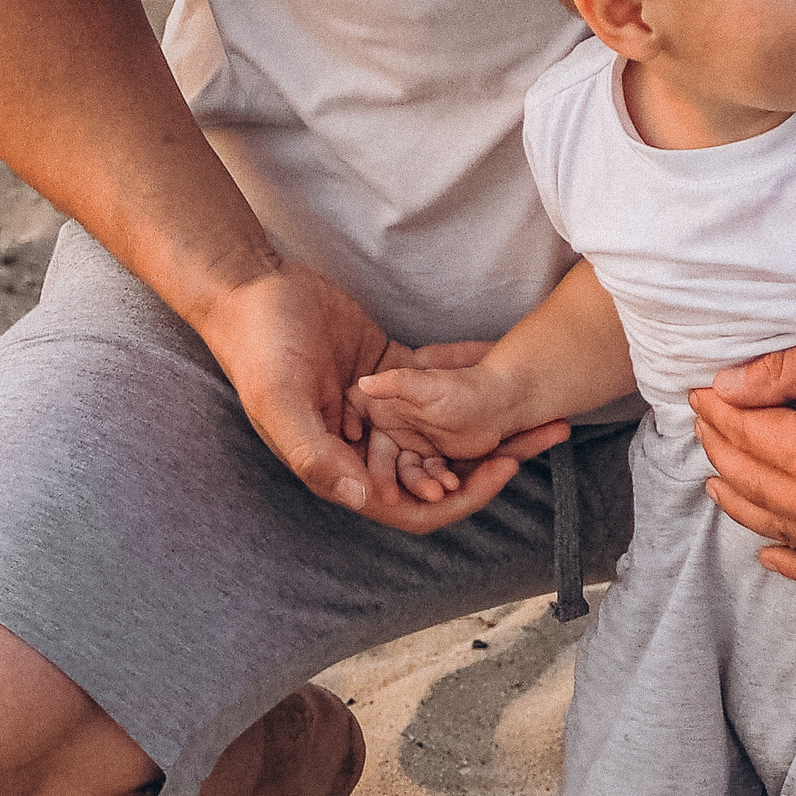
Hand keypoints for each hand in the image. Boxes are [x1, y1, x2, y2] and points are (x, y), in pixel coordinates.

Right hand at [196, 269, 559, 533]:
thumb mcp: (281, 404)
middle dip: (489, 465)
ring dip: (490, 432)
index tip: (501, 471)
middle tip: (543, 439)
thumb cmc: (258, 349)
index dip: (458, 499)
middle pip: (437, 474)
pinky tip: (508, 373)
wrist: (252, 290)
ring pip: (445, 436)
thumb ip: (316, 455)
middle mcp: (364, 448)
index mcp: (340, 467)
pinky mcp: (391, 375)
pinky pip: (440, 391)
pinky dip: (470, 388)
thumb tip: (362, 498)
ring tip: (541, 414)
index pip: (408, 506)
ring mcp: (380, 413)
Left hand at [692, 327, 795, 582]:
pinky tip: (768, 550)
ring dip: (741, 501)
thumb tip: (722, 389)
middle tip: (706, 423)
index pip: (745, 433)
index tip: (701, 392)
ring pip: (777, 526)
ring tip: (717, 477)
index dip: (717, 409)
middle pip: (753, 481)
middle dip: (721, 448)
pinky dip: (789, 559)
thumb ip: (781, 370)